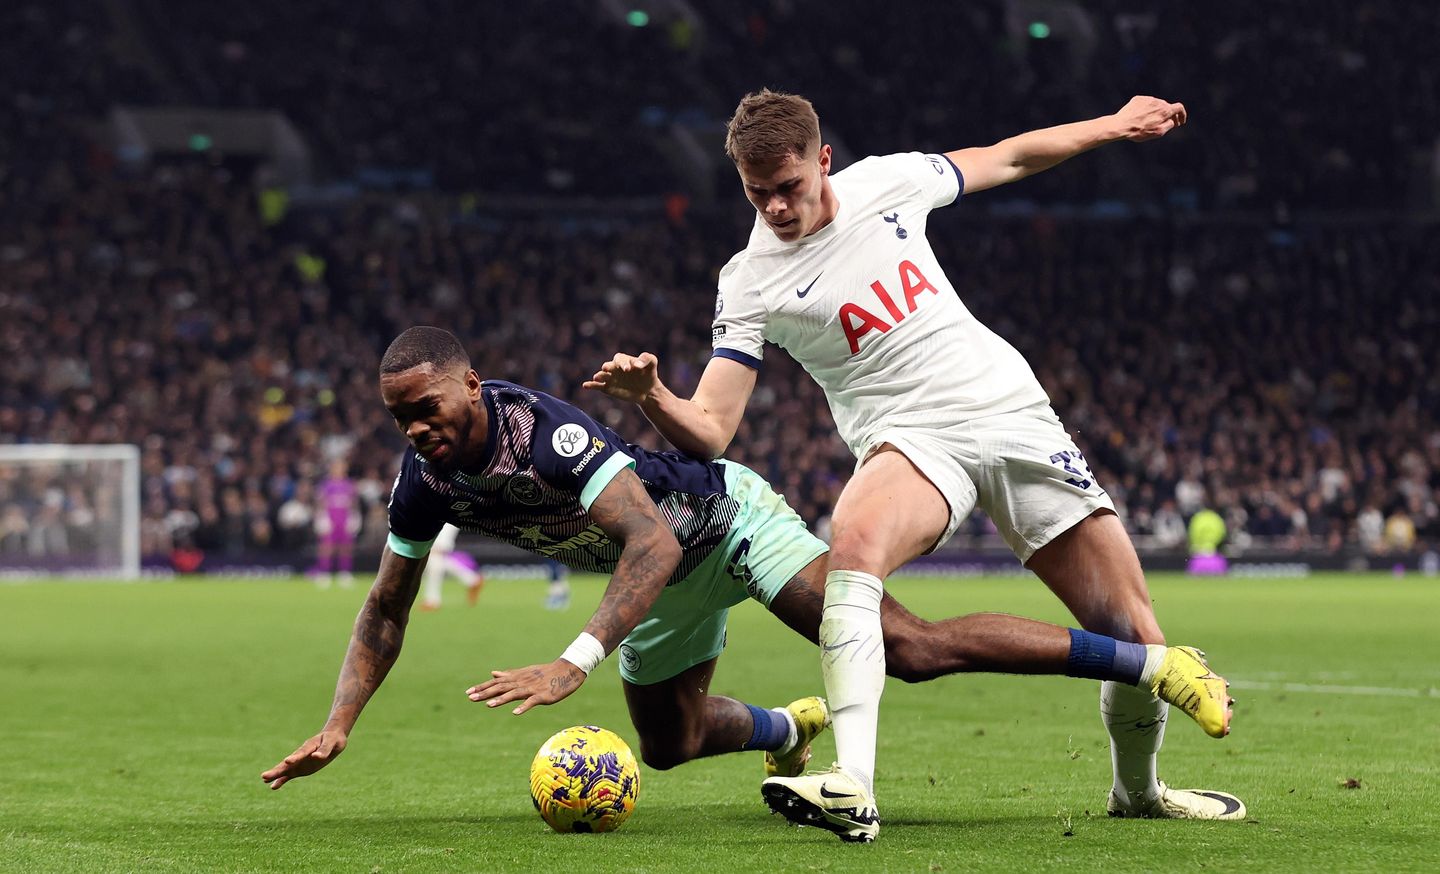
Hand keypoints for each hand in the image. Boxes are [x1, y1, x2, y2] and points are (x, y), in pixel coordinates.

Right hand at [261, 729, 347, 789]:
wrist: (332, 739)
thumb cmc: (332, 740)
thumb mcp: (332, 743)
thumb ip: (324, 750)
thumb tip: (316, 757)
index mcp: (309, 746)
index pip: (302, 752)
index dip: (295, 757)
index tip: (287, 761)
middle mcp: (301, 755)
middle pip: (288, 763)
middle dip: (277, 769)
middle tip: (264, 775)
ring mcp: (299, 762)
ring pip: (285, 769)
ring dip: (276, 774)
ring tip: (264, 779)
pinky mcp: (300, 769)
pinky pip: (289, 775)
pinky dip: (282, 780)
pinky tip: (273, 786)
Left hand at [466, 660, 586, 714]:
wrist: (566, 670)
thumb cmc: (545, 672)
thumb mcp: (525, 672)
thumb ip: (508, 675)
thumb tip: (492, 674)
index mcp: (517, 677)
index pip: (496, 683)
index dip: (482, 687)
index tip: (468, 692)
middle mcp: (522, 682)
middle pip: (501, 687)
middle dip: (486, 693)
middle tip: (471, 698)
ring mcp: (532, 688)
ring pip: (514, 694)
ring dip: (501, 699)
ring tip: (489, 705)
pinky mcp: (543, 695)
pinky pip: (531, 701)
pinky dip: (523, 706)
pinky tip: (515, 712)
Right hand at [582, 352, 659, 403]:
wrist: (648, 390)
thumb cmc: (648, 373)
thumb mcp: (652, 362)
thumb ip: (647, 358)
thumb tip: (637, 365)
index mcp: (623, 360)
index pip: (620, 359)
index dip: (623, 363)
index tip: (628, 369)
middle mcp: (614, 368)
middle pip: (608, 365)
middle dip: (608, 367)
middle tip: (608, 369)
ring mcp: (610, 378)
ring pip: (602, 375)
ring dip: (599, 375)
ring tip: (597, 377)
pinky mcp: (608, 388)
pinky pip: (597, 386)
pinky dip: (591, 385)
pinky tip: (585, 385)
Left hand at [1112, 96, 1186, 141]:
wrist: (1121, 125)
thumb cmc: (1140, 131)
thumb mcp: (1158, 132)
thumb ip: (1169, 125)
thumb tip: (1172, 120)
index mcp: (1165, 110)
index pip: (1179, 107)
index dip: (1182, 114)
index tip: (1180, 121)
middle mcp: (1157, 102)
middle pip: (1166, 107)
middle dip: (1168, 115)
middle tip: (1166, 124)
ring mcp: (1147, 99)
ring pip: (1155, 105)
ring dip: (1156, 112)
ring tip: (1149, 122)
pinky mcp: (1138, 99)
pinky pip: (1145, 104)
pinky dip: (1146, 110)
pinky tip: (1140, 118)